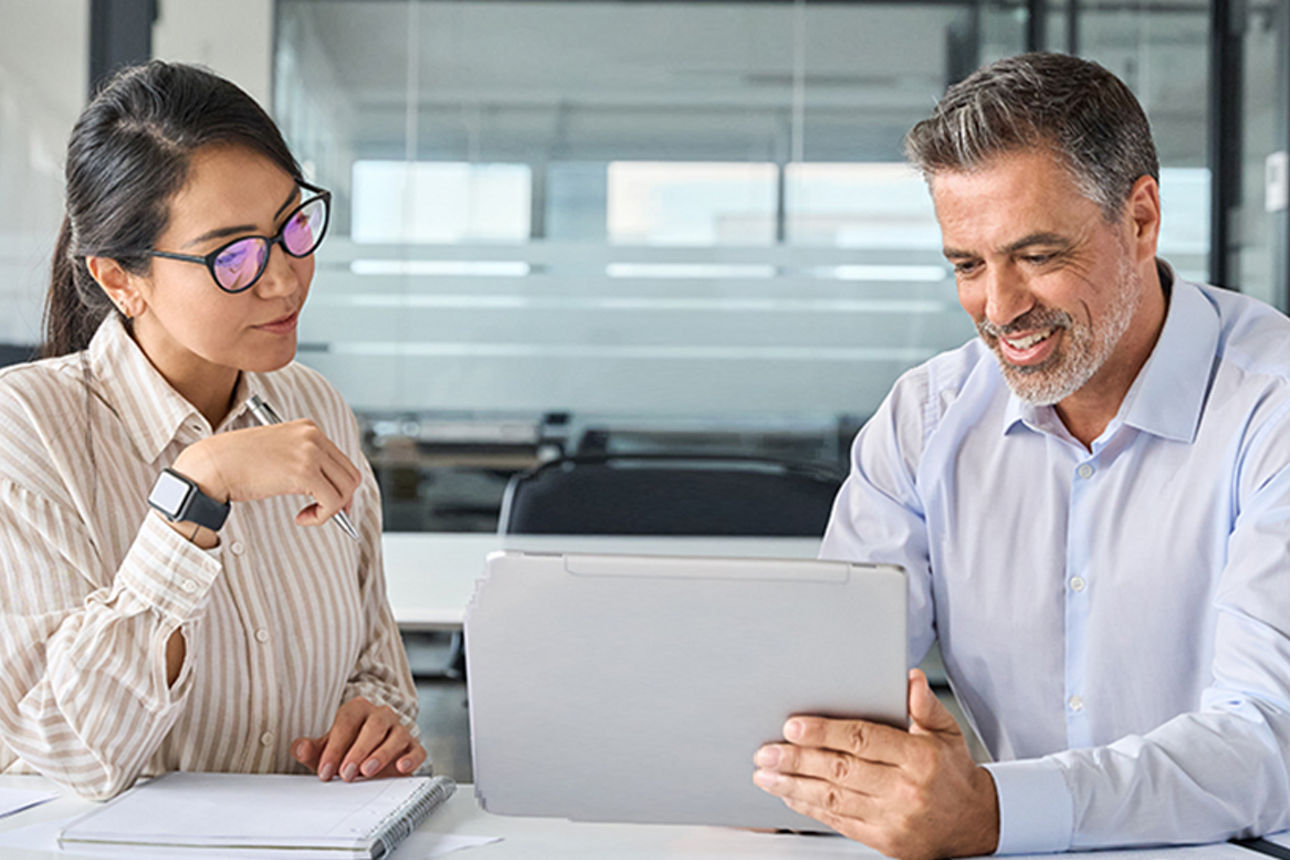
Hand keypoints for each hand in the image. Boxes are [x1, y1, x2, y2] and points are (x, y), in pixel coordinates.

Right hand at [170, 420, 360, 528]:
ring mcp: (310, 452)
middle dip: (343, 499)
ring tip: (308, 515)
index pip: (341, 459)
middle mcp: (313, 436)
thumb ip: (302, 461)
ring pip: (346, 489)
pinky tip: (302, 518)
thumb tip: (327, 487)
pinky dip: (322, 516)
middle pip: (350, 474)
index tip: (328, 501)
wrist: (212, 465)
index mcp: (307, 428)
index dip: (340, 486)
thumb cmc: (236, 462)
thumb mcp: (277, 452)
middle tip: (324, 513)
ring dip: (331, 510)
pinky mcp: (305, 472)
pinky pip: (332, 502)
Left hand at [291, 696, 426, 781]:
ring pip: (396, 736)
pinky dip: (411, 758)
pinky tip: (401, 768)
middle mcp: (381, 716)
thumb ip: (311, 750)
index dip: (335, 747)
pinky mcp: (413, 747)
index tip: (325, 771)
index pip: (347, 722)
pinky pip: (416, 750)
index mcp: (357, 710)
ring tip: (367, 772)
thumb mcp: (326, 751)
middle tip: (346, 773)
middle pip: (373, 726)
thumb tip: (298, 747)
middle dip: (359, 750)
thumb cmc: (346, 752)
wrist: (370, 762)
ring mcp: (399, 730)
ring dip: (382, 754)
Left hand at [752, 669, 998, 859]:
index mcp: (920, 758)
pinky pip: (839, 821)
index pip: (863, 739)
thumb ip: (924, 705)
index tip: (792, 726)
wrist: (974, 824)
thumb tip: (909, 678)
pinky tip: (789, 794)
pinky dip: (810, 807)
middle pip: (841, 770)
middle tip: (766, 751)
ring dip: (794, 785)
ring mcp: (893, 819)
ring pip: (834, 798)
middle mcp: (906, 789)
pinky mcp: (884, 840)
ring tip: (765, 774)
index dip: (824, 732)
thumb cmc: (953, 772)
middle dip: (798, 760)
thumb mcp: (947, 732)